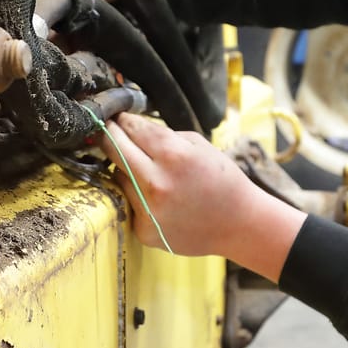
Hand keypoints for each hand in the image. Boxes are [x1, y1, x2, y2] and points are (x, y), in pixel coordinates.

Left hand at [99, 113, 306, 277]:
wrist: (240, 224)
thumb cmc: (222, 180)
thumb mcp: (198, 145)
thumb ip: (163, 135)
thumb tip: (131, 127)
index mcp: (174, 155)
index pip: (132, 129)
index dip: (122, 120)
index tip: (117, 117)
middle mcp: (157, 183)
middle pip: (114, 149)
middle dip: (109, 135)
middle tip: (108, 129)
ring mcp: (148, 210)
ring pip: (117, 176)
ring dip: (124, 168)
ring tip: (144, 167)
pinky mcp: (144, 231)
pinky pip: (128, 202)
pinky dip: (135, 195)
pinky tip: (155, 196)